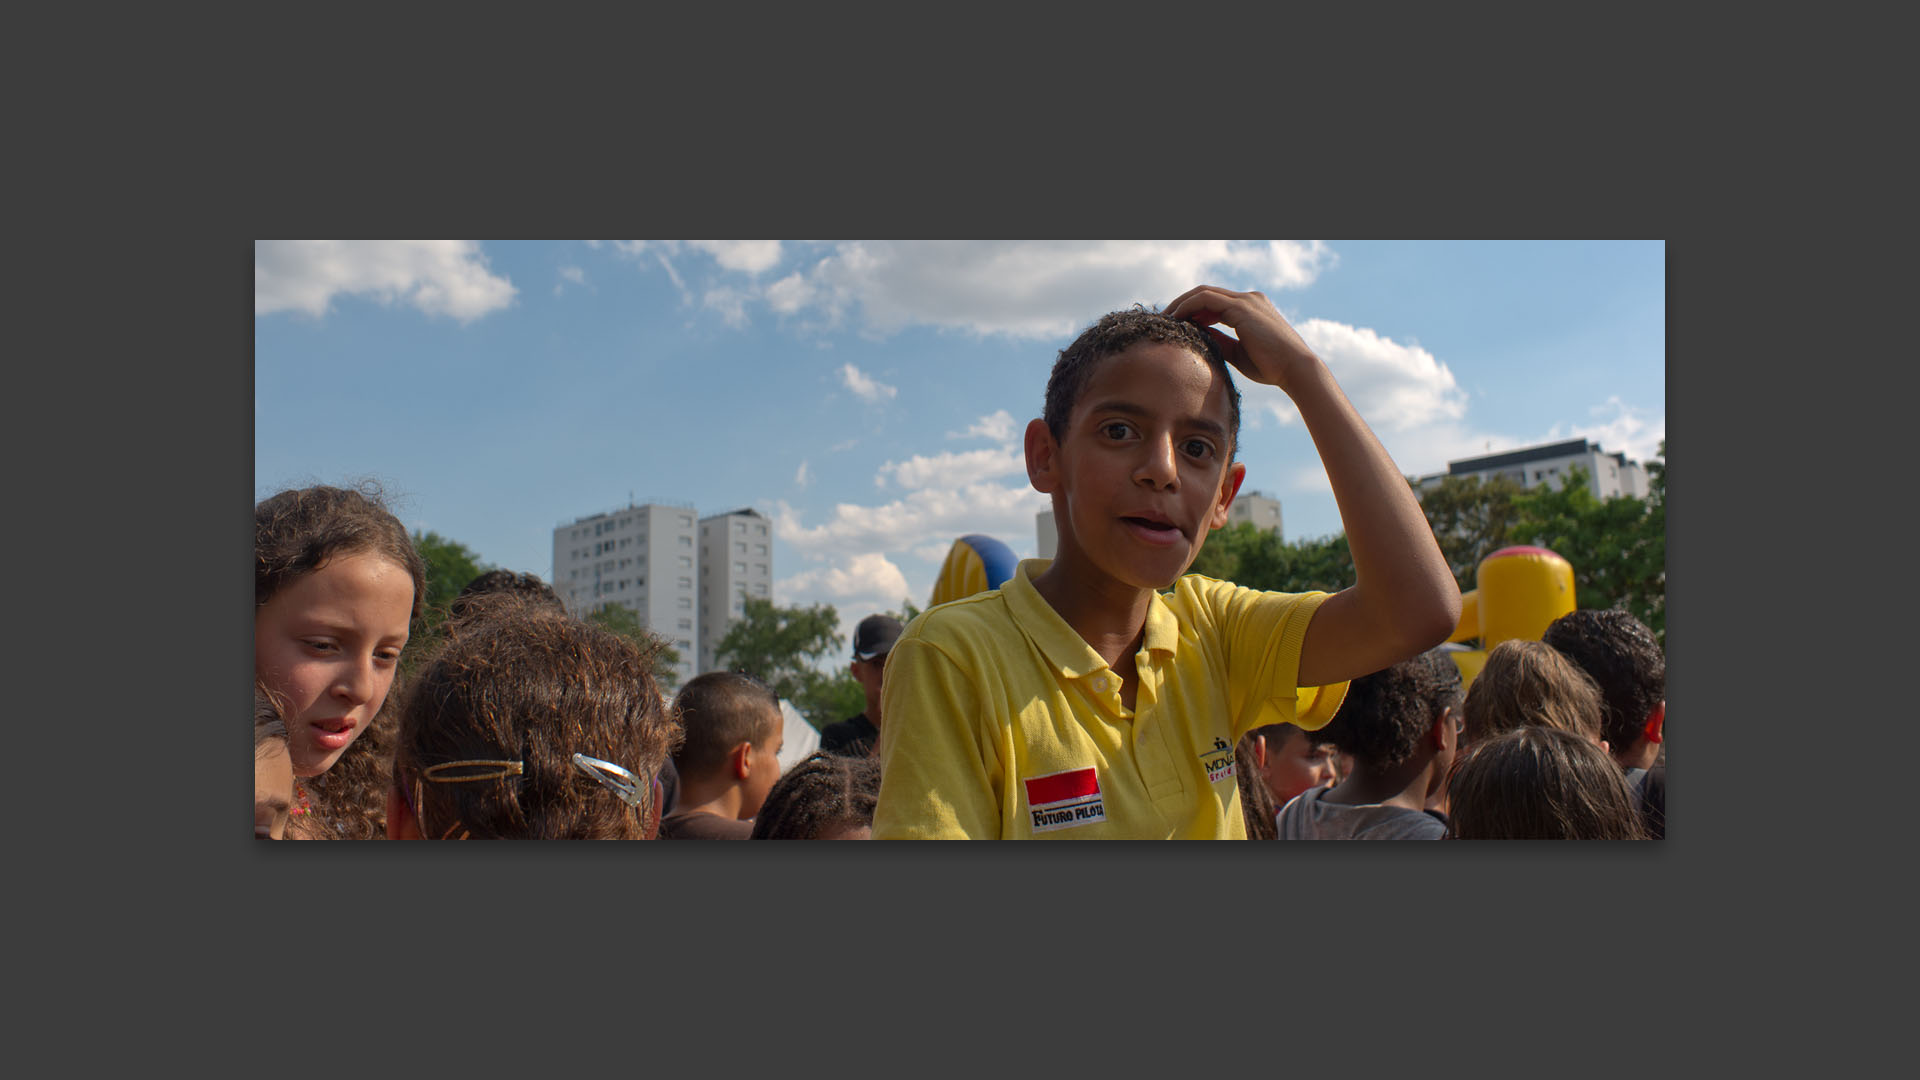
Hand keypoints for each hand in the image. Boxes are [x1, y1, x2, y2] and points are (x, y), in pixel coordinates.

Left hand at [1163, 285, 1319, 394]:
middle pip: (1205, 293)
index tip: (1175, 325)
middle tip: (1163, 319)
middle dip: (1182, 304)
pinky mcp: (1242, 307)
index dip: (1192, 311)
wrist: (1296, 369)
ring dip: (1181, 304)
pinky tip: (1177, 320)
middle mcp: (1249, 299)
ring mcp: (1246, 300)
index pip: (1214, 302)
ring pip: (1203, 293)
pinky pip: (1206, 299)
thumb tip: (1199, 339)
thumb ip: (1220, 342)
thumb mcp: (1239, 353)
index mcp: (1250, 308)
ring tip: (1165, 320)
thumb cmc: (1272, 367)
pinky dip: (1188, 307)